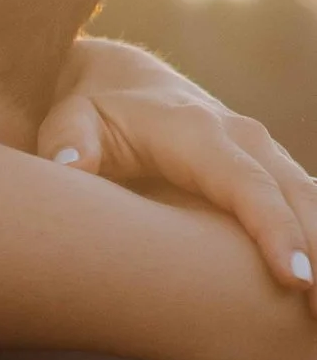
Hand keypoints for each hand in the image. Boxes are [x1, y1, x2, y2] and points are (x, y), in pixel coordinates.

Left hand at [42, 39, 316, 308]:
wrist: (125, 80)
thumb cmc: (93, 111)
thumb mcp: (70, 118)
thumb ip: (67, 139)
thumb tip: (72, 164)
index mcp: (198, 133)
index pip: (247, 185)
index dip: (275, 231)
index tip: (296, 279)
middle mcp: (245, 139)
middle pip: (297, 198)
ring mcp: (264, 154)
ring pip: (314, 201)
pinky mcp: (271, 170)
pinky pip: (310, 204)